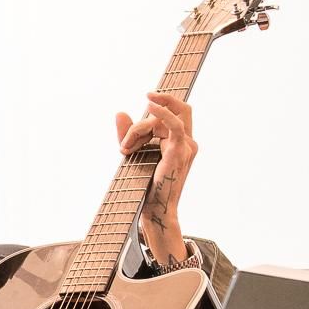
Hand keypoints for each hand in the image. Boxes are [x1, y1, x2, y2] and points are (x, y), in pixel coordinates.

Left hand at [115, 91, 196, 260]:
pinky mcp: (179, 151)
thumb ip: (129, 133)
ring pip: (164, 119)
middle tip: (145, 99)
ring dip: (139, 129)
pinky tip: (151, 104)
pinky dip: (162, 112)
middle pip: (180, 109)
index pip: (171, 115)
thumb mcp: (134, 153)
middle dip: (163, 101)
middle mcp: (188, 143)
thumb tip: (120, 112)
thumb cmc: (145, 185)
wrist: (154, 209)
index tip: (133, 126)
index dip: (153, 114)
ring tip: (126, 148)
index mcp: (182, 142)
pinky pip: (174, 124)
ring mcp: (187, 146)